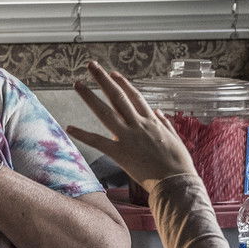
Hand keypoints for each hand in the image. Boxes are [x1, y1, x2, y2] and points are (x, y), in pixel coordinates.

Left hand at [66, 60, 197, 190]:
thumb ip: (165, 123)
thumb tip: (157, 111)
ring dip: (90, 97)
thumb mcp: (175, 139)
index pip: (134, 96)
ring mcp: (128, 137)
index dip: (123, 83)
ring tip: (77, 84)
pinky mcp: (120, 153)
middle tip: (91, 65)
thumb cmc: (179, 163)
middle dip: (103, 80)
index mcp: (151, 121)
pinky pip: (98, 141)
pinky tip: (69, 127)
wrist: (176, 181)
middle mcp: (138, 124)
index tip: (113, 73)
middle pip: (117, 97)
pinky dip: (83, 134)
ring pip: (105, 112)